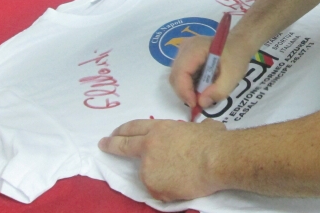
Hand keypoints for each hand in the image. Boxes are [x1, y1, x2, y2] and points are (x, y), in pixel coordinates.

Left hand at [98, 118, 226, 200]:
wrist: (215, 160)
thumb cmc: (211, 140)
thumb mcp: (200, 127)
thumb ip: (192, 131)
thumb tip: (202, 131)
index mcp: (159, 130)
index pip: (134, 128)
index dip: (122, 131)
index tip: (113, 134)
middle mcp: (148, 148)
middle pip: (124, 146)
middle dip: (112, 145)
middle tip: (104, 145)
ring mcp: (149, 169)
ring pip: (147, 174)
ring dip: (156, 175)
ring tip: (178, 175)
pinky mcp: (154, 187)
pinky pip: (159, 190)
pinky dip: (167, 189)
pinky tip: (182, 185)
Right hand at [169, 33, 253, 109]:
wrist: (239, 44)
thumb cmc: (237, 57)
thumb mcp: (233, 76)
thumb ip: (218, 91)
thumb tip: (201, 103)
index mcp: (196, 48)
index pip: (180, 72)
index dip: (184, 91)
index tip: (195, 105)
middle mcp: (185, 47)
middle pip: (175, 75)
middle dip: (185, 92)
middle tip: (200, 102)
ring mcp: (183, 51)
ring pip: (176, 76)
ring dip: (186, 89)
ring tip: (202, 94)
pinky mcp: (184, 56)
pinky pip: (180, 74)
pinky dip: (188, 84)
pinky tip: (201, 86)